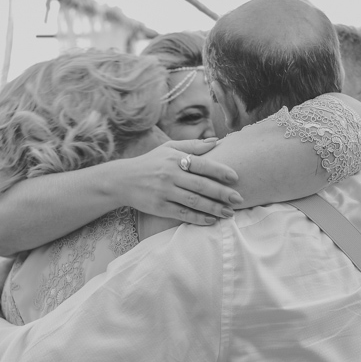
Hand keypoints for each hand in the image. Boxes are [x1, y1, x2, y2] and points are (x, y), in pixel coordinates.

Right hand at [120, 139, 242, 224]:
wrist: (122, 180)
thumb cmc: (150, 162)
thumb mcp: (168, 148)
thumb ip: (192, 146)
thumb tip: (216, 141)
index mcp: (174, 158)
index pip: (201, 164)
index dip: (220, 171)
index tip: (235, 178)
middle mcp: (169, 175)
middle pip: (201, 185)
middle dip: (222, 193)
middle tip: (238, 198)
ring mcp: (164, 192)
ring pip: (194, 201)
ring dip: (214, 208)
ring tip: (229, 212)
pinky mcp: (159, 207)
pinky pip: (182, 214)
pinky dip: (198, 218)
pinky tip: (211, 220)